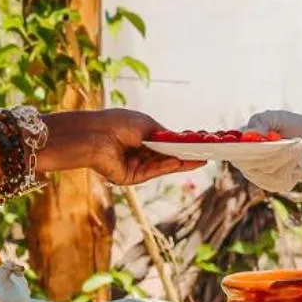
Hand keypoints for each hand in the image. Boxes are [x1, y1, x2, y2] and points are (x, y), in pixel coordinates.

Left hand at [46, 109, 189, 185]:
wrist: (96, 134)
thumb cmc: (118, 123)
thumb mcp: (147, 125)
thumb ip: (164, 135)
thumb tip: (181, 140)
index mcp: (139, 137)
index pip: (164, 143)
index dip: (180, 144)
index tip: (198, 143)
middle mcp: (137, 153)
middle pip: (165, 156)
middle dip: (185, 155)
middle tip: (205, 154)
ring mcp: (134, 166)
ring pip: (161, 165)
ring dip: (180, 162)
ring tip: (200, 158)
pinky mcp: (130, 177)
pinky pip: (152, 171)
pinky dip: (166, 166)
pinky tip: (180, 162)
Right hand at [233, 110, 301, 192]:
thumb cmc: (295, 127)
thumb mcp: (280, 117)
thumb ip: (262, 121)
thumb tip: (248, 134)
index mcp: (243, 141)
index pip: (229, 148)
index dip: (233, 147)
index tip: (246, 141)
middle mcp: (247, 160)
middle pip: (246, 162)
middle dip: (265, 152)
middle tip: (279, 138)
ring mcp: (260, 175)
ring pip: (263, 172)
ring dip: (281, 158)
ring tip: (296, 145)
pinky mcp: (275, 185)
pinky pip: (277, 181)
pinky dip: (289, 168)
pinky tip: (297, 160)